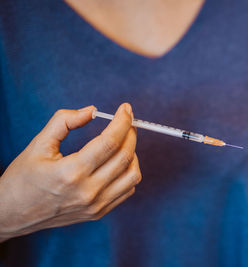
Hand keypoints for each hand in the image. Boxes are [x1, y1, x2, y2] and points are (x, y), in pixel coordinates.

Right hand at [0, 103, 140, 241]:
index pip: (110, 142)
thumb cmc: (22, 178)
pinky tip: (119, 161)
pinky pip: (128, 190)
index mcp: (71, 172)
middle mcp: (87, 191)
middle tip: (127, 120)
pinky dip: (129, 171)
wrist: (11, 214)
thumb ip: (64, 121)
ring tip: (124, 141)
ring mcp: (95, 205)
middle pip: (125, 156)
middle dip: (130, 132)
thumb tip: (92, 110)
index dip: (122, 121)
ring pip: (133, 175)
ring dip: (133, 152)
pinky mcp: (98, 213)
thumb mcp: (38, 144)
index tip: (125, 108)